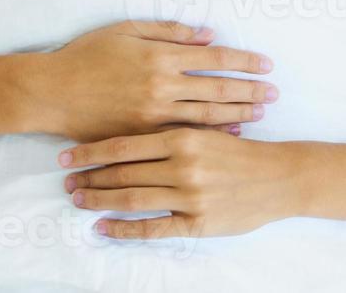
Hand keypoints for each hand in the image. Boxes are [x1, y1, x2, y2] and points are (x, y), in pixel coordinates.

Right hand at [36, 20, 278, 142]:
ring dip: (238, 114)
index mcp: (159, 56)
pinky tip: (230, 134)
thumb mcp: (126, 30)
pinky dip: (211, 135)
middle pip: (217, 90)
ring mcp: (153, 115)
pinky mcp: (143, 136)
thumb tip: (208, 35)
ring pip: (207, 116)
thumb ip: (169, 32)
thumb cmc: (86, 56)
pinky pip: (185, 137)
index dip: (243, 61)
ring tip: (261, 111)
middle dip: (250, 90)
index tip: (265, 64)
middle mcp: (162, 86)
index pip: (213, 58)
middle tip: (275, 92)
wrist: (51, 92)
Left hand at [57, 126, 299, 239]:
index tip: (67, 156)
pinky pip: (153, 228)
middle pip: (123, 172)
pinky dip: (124, 229)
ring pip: (133, 199)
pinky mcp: (197, 222)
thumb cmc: (240, 150)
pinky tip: (103, 228)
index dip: (91, 152)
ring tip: (78, 200)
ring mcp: (189, 196)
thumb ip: (174, 121)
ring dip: (100, 200)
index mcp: (181, 136)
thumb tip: (135, 116)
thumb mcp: (206, 126)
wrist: (279, 177)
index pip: (124, 145)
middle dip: (90, 177)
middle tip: (65, 179)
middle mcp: (182, 165)